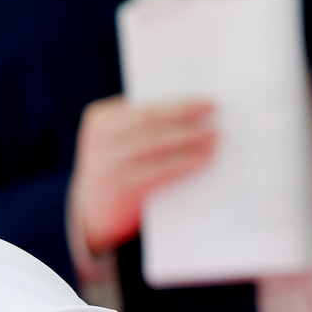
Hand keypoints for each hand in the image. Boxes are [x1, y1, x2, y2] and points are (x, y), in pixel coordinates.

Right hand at [67, 96, 216, 253]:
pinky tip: (202, 158)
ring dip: (189, 138)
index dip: (179, 103)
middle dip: (185, 114)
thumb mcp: (121, 142)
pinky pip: (158, 170)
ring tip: (214, 136)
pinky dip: (183, 162)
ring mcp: (107, 163)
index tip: (208, 101)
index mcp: (100, 119)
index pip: (145, 107)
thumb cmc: (119, 168)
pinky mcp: (119, 187)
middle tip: (216, 112)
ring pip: (155, 143)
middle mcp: (99, 139)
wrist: (95, 210)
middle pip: (150, 121)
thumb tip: (193, 114)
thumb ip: (144, 127)